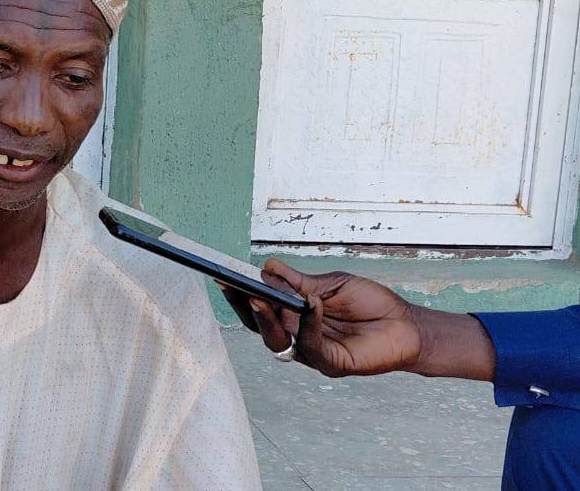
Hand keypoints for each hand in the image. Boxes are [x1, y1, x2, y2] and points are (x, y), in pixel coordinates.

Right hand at [222, 259, 424, 377]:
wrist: (407, 324)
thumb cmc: (371, 304)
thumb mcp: (332, 284)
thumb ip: (300, 281)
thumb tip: (267, 267)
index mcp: (293, 317)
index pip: (259, 309)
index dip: (241, 296)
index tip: (225, 278)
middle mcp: (297, 337)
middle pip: (259, 327)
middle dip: (244, 308)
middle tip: (235, 288)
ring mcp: (312, 353)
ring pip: (277, 341)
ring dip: (267, 319)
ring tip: (262, 297)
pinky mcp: (331, 363)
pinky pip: (311, 346)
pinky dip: (308, 323)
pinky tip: (311, 303)